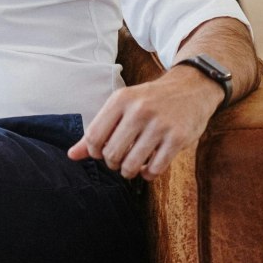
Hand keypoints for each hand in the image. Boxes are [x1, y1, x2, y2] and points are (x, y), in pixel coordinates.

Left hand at [67, 67, 224, 179]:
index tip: (103, 152)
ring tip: (133, 165)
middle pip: (111, 154)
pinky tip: (150, 166)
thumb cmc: (150, 100)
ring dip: (129, 171)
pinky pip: (155, 169)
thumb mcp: (122, 106)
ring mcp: (160, 124)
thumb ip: (97, 130)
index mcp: (120, 99)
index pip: (93, 137)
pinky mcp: (178, 137)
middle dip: (113, 163)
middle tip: (120, 159)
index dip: (94, 152)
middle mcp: (139, 110)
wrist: (191, 88)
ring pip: (131, 165)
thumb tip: (71, 156)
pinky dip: (149, 174)